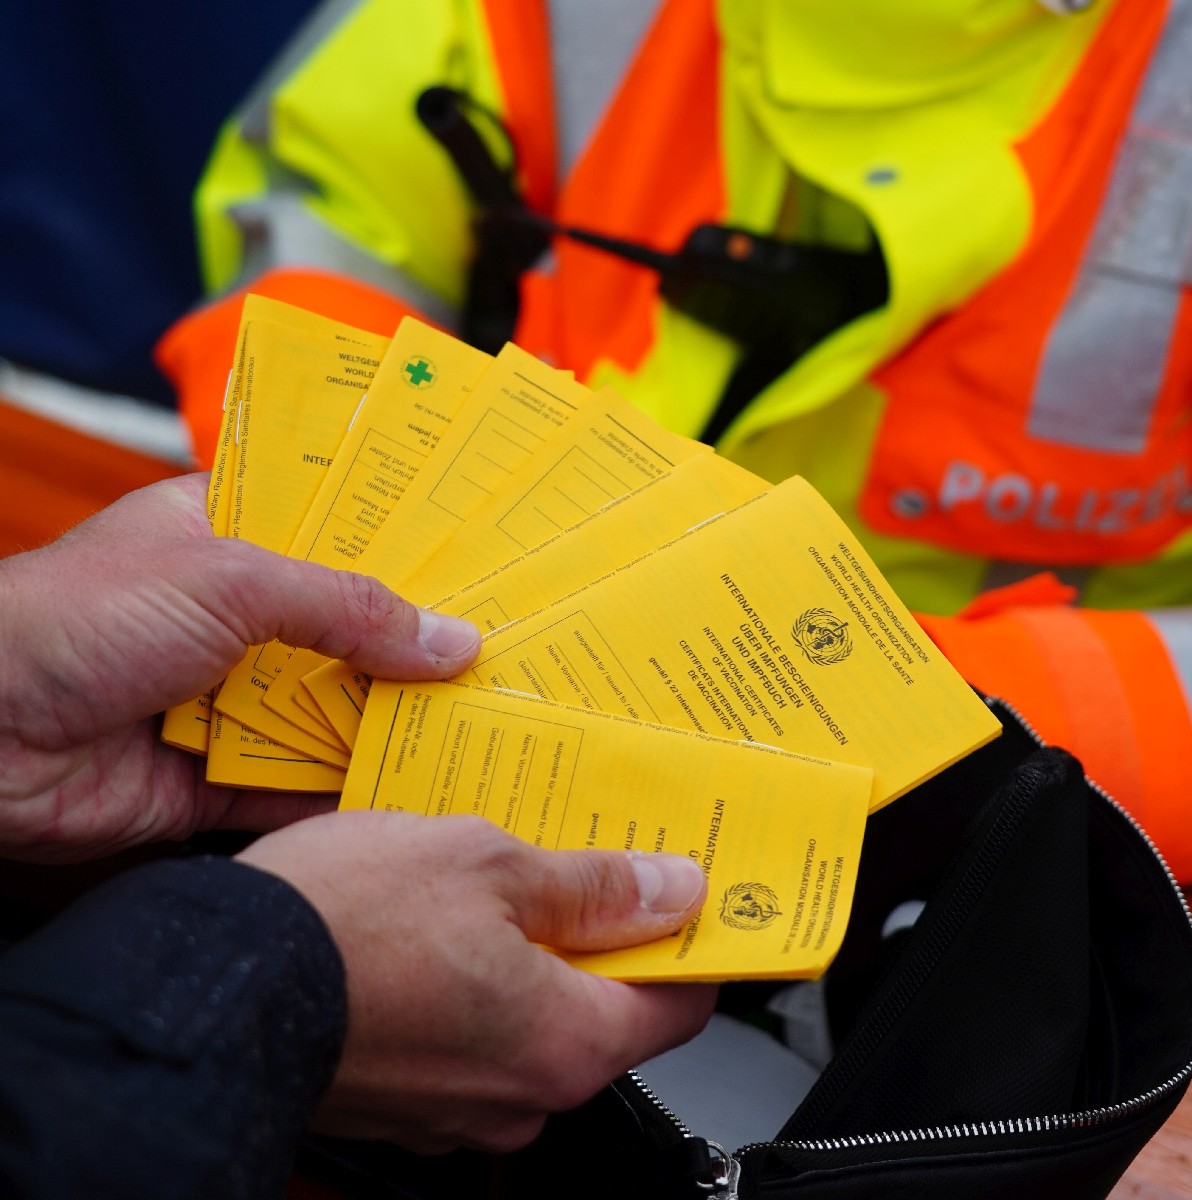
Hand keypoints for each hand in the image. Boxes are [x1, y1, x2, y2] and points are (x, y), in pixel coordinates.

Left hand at [0, 474, 480, 861]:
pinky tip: (426, 786)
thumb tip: (453, 640)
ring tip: (494, 719)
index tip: (488, 559)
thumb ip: (346, 608)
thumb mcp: (230, 580)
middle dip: (419, 644)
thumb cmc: (78, 619)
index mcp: (231, 537)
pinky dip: (355, 789)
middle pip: (350, 630)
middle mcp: (237, 617)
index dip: (408, 544)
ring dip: (398, 718)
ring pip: (336, 709)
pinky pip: (306, 784)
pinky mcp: (221, 776)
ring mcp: (231, 697)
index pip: (339, 531)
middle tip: (512, 650)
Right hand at [237, 811, 716, 1153]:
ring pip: (530, 1020)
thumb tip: (671, 889)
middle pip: (603, 1011)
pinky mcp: (405, 1098)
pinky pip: (469, 1037)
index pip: (680, 1005)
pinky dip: (474, 983)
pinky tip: (440, 921)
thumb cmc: (345, 922)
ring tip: (499, 877)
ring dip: (528, 952)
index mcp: (563, 1042)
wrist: (215, 982)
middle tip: (581, 859)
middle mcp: (520, 1097)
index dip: (688, 941)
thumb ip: (592, 885)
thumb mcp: (488, 862)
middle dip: (597, 933)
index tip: (682, 893)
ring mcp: (456, 1108)